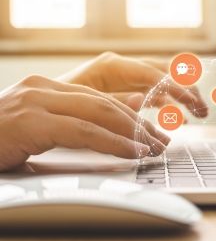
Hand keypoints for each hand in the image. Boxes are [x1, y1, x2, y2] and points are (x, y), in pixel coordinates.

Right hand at [0, 75, 169, 170]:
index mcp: (46, 88)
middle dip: (138, 123)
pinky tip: (131, 152)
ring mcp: (36, 101)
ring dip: (132, 132)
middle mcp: (43, 88)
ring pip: (100, 113)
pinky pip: (84, 131)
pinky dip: (112, 142)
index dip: (130, 115)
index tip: (150, 131)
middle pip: (106, 103)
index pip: (100, 98)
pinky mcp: (30, 121)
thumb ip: (72, 125)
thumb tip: (110, 129)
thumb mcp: (39, 129)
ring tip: (153, 148)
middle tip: (160, 140)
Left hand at [58, 52, 207, 116]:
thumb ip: (114, 102)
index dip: (177, 89)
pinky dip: (169, 104)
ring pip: (163, 83)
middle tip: (203, 109)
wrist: (45, 107)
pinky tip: (180, 116)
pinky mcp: (126, 90)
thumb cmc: (59, 104)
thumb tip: (141, 99)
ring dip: (182, 96)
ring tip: (199, 112)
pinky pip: (154, 94)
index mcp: (112, 66)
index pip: (153, 75)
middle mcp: (122, 67)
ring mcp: (125, 78)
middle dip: (186, 89)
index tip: (194, 104)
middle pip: (164, 73)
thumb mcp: (82, 105)